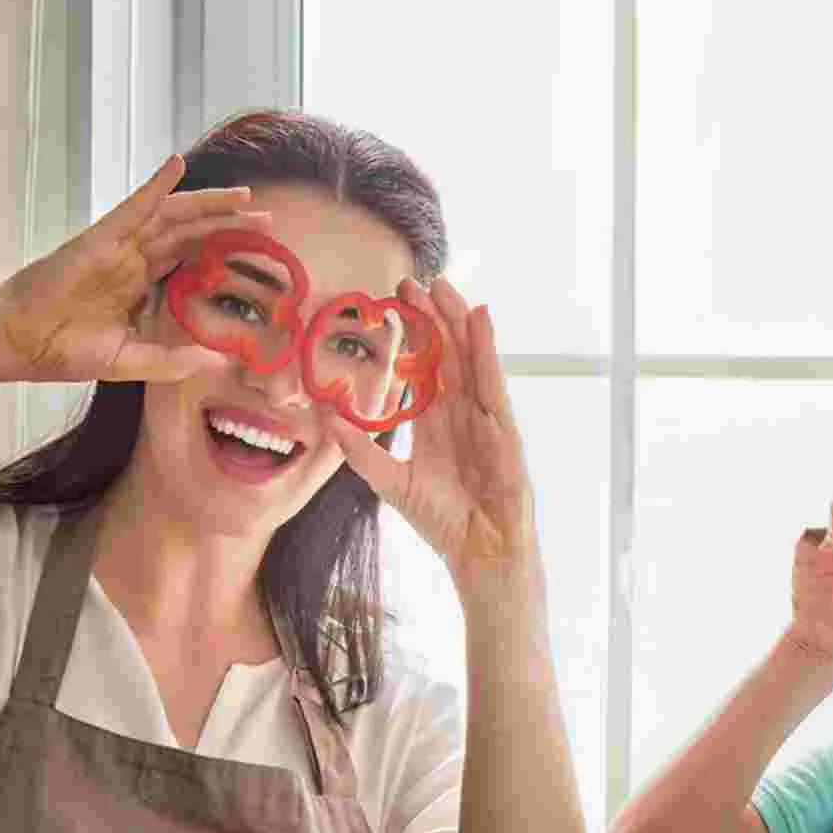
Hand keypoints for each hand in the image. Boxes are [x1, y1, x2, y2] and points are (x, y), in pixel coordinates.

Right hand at [0, 156, 271, 384]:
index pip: (189, 259)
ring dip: (207, 203)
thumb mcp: (130, 361)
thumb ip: (170, 360)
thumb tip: (215, 363)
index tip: (256, 250)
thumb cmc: (64, 350)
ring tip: (244, 196)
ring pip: (171, 215)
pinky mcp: (100, 238)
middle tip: (268, 219)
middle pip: (189, 232)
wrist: (19, 343)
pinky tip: (177, 165)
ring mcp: (118, 246)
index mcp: (139, 284)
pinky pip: (134, 206)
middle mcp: (133, 260)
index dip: (222, 251)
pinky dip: (156, 185)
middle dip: (228, 223)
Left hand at [325, 276, 540, 607]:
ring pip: (471, 358)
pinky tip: (480, 318)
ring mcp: (486, 417)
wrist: (480, 552)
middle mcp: (462, 412)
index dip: (410, 334)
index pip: (423, 367)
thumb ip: (362, 451)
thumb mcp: (392, 482)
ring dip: (458, 321)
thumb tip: (327, 420)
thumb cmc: (443, 521)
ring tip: (444, 286)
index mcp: (437, 421)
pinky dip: (488, 349)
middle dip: (432, 316)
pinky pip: (494, 381)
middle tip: (410, 279)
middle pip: (448, 353)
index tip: (391, 301)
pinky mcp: (505, 428)